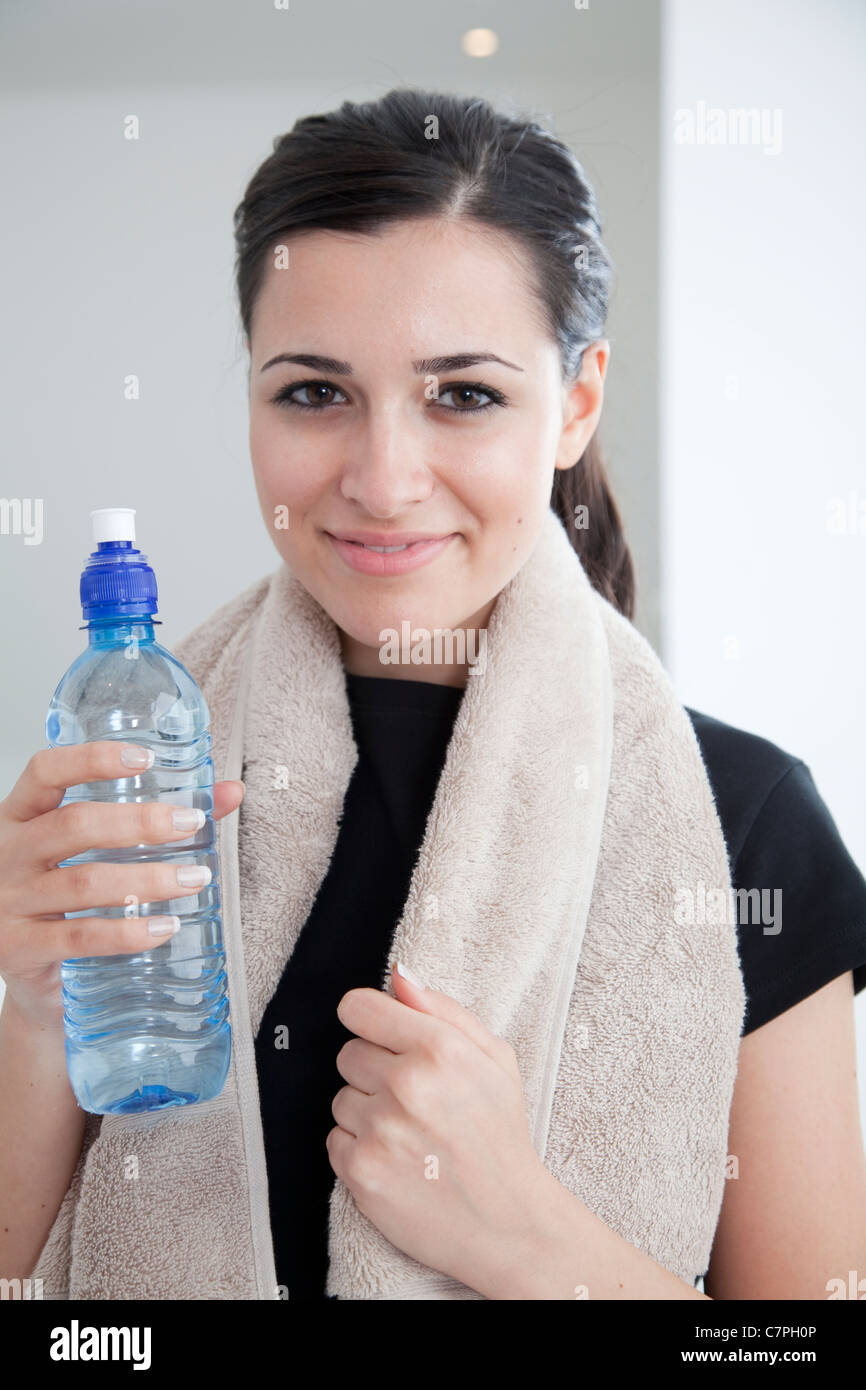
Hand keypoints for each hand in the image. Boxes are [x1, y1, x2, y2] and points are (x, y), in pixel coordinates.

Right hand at [0, 742, 244, 1031]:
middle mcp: (6, 854)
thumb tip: (229, 793)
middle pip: (73, 825)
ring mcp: (8, 903)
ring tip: (195, 878)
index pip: (45, 771)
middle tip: (191, 824)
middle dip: (139, 822)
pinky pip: (79, 937)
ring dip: (148, 879)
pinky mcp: (19, 950)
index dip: (92, 759)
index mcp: (19, 817)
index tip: (144, 758)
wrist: (36, 983)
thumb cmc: (67, 904)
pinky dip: (127, 932)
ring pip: (84, 883)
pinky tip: (164, 927)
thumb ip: (161, 820)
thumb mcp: (96, 854)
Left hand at [326, 960, 547, 1288]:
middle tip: (413, 1100)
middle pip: (347, 1053)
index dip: (369, 1022)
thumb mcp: (495, 1058)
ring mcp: (380, 1129)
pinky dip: (359, 1150)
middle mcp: (406, 1084)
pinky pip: (334, 1140)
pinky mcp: (361, 1171)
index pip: (358, 1007)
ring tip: (409, 1135)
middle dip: (374, 1072)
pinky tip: (396, 1160)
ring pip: (341, 1098)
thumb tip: (397, 974)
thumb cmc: (501, 1136)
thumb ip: (442, 1009)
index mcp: (439, 1048)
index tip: (382, 1038)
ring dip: (367, 1113)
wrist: (509, 1222)